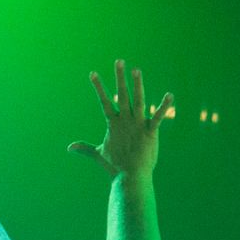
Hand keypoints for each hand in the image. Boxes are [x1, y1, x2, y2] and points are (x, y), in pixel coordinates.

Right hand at [69, 60, 172, 178]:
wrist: (130, 178)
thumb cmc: (115, 167)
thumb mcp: (98, 154)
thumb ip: (84, 148)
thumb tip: (69, 148)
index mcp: (113, 123)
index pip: (104, 101)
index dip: (98, 87)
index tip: (92, 73)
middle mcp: (125, 121)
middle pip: (122, 95)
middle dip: (120, 78)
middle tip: (119, 61)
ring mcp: (138, 124)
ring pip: (138, 100)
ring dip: (138, 85)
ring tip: (136, 70)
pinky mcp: (150, 131)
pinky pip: (159, 116)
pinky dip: (164, 106)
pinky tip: (170, 95)